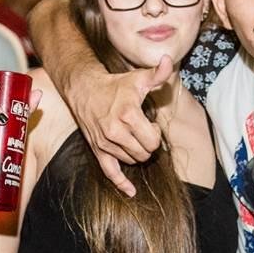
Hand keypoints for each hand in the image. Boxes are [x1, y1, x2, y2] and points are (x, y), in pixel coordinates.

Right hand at [70, 55, 173, 197]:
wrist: (84, 89)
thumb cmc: (115, 84)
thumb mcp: (137, 78)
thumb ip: (157, 73)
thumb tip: (168, 61)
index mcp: (128, 115)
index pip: (153, 141)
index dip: (156, 135)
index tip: (151, 125)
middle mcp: (115, 131)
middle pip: (145, 153)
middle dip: (149, 145)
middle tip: (144, 132)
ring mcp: (105, 143)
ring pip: (132, 161)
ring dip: (138, 154)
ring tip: (134, 139)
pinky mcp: (98, 150)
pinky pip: (110, 172)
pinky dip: (122, 184)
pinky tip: (131, 192)